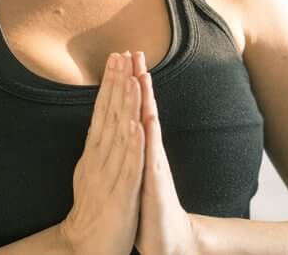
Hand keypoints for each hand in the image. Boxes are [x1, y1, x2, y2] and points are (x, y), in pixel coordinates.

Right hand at [60, 53, 144, 254]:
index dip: (109, 84)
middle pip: (108, 115)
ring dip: (124, 106)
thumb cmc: (97, 208)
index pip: (102, 111)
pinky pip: (129, 166)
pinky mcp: (122, 193)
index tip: (115, 58)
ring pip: (119, 134)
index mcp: (95, 152)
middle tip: (119, 55)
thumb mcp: (94, 171)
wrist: (91, 246)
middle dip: (115, 84)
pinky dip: (132, 146)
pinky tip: (137, 126)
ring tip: (131, 80)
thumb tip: (99, 121)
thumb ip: (98, 146)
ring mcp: (111, 174)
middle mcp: (99, 158)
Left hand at [131, 52, 197, 254]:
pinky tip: (146, 119)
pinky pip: (150, 156)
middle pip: (143, 108)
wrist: (165, 238)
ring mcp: (153, 164)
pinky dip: (148, 137)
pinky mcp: (154, 182)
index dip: (127, 83)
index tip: (121, 57)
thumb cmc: (146, 207)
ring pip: (149, 125)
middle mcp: (148, 150)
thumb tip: (123, 128)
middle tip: (135, 51)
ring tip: (142, 75)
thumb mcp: (133, 172)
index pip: (131, 108)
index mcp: (138, 148)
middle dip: (138, 80)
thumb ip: (129, 150)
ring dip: (146, 100)